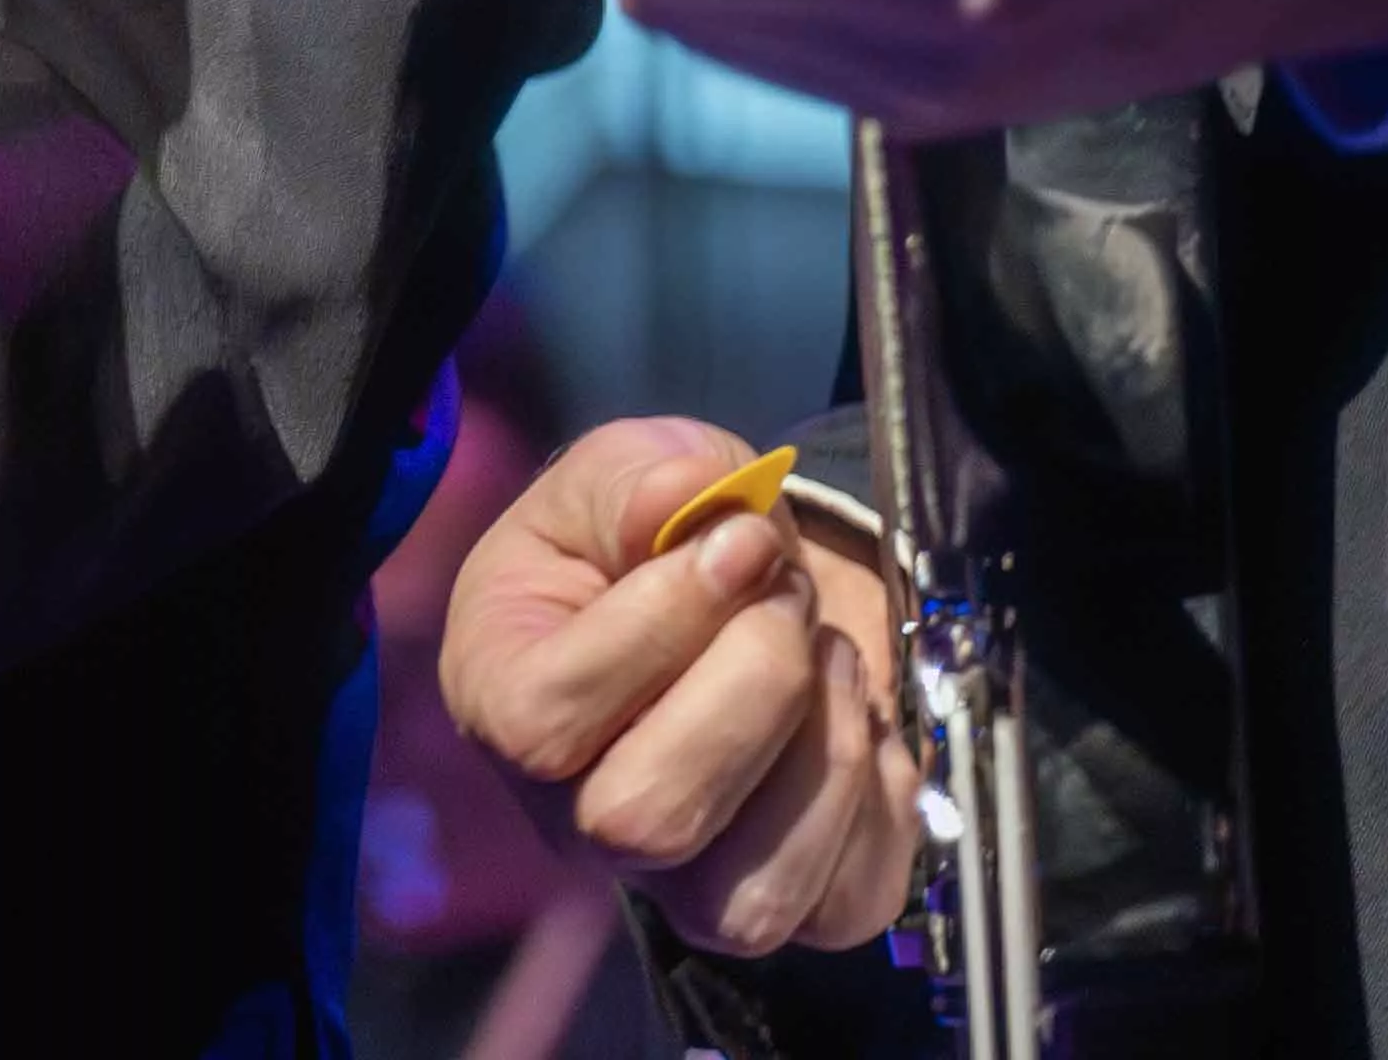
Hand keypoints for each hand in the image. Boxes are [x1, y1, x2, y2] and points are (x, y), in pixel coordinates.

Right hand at [439, 414, 918, 957]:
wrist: (730, 587)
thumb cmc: (644, 538)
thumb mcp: (618, 478)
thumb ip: (643, 479)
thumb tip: (694, 494)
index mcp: (503, 704)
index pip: (550, 718)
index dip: (662, 625)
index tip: (741, 541)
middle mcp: (576, 821)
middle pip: (647, 820)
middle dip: (753, 684)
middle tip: (788, 595)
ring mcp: (681, 883)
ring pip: (750, 896)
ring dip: (826, 751)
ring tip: (829, 654)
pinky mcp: (790, 908)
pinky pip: (846, 907)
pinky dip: (883, 803)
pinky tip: (859, 721)